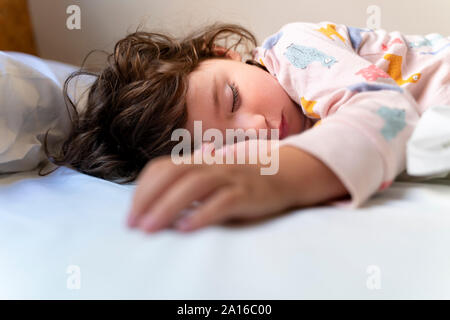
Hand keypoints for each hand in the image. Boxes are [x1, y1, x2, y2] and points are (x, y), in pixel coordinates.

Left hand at [126, 141, 300, 232]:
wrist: (285, 172)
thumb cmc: (242, 178)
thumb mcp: (213, 175)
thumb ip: (188, 183)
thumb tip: (156, 204)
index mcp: (199, 161)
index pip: (162, 167)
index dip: (142, 189)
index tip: (131, 214)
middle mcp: (212, 165)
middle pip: (174, 174)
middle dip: (148, 198)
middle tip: (133, 224)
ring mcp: (231, 177)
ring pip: (195, 186)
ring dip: (168, 207)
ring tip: (151, 229)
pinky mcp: (249, 193)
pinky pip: (224, 202)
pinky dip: (203, 214)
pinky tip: (186, 229)